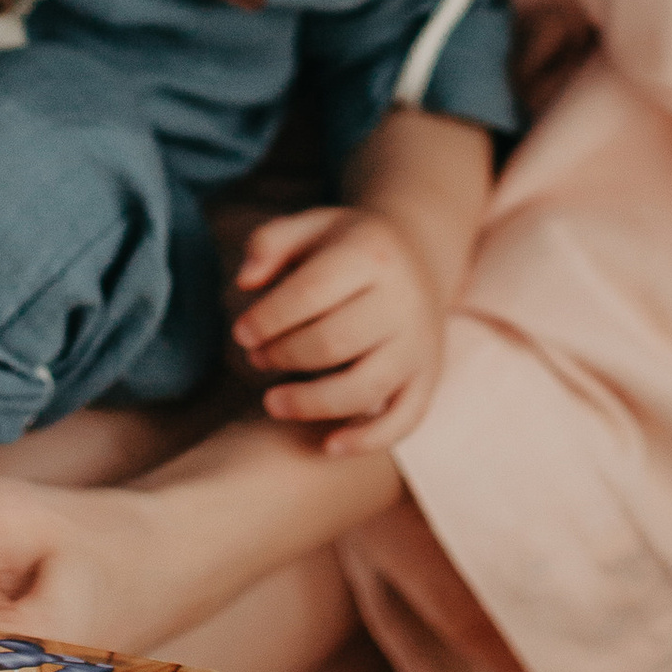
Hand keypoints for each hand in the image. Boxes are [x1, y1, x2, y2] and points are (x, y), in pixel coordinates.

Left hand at [230, 204, 447, 453]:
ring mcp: (419, 342)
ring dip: (309, 403)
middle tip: (256, 358)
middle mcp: (402, 299)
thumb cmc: (349, 245)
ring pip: (364, 387)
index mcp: (371, 253)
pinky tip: (328, 446)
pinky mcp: (429, 375)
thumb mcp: (311, 225)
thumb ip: (269, 242)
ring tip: (271, 402)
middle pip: (332, 342)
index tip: (242, 332)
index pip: (311, 292)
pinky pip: (404, 419)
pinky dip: (367, 440)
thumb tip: (245, 281)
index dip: (268, 318)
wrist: (420, 254)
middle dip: (283, 356)